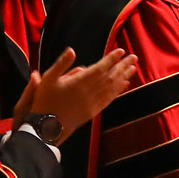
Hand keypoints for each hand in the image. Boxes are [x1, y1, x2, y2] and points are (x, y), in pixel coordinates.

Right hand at [22, 48, 138, 139]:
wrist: (45, 127)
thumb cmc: (44, 101)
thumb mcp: (48, 79)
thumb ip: (61, 64)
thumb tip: (72, 50)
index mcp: (78, 83)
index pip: (100, 68)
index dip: (111, 59)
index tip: (120, 51)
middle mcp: (88, 93)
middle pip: (110, 77)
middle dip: (123, 66)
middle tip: (134, 57)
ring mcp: (92, 103)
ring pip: (111, 88)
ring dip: (123, 77)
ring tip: (133, 68)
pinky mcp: (92, 112)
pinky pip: (108, 99)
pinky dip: (117, 91)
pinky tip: (124, 85)